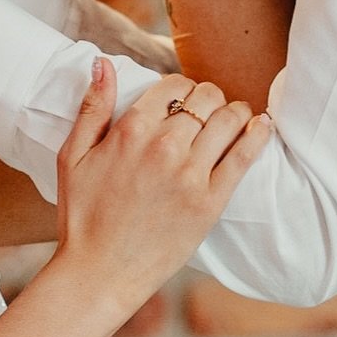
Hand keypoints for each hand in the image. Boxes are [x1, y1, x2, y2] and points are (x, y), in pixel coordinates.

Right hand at [50, 62, 270, 321]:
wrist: (98, 275)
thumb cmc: (82, 216)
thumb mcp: (73, 156)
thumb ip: (92, 106)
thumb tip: (103, 61)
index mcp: (131, 130)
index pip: (174, 84)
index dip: (181, 87)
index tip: (182, 100)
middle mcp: (164, 146)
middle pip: (206, 97)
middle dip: (208, 98)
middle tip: (208, 111)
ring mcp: (190, 174)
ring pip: (229, 118)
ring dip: (234, 111)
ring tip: (233, 118)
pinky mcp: (210, 202)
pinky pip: (244, 156)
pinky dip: (258, 134)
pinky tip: (263, 125)